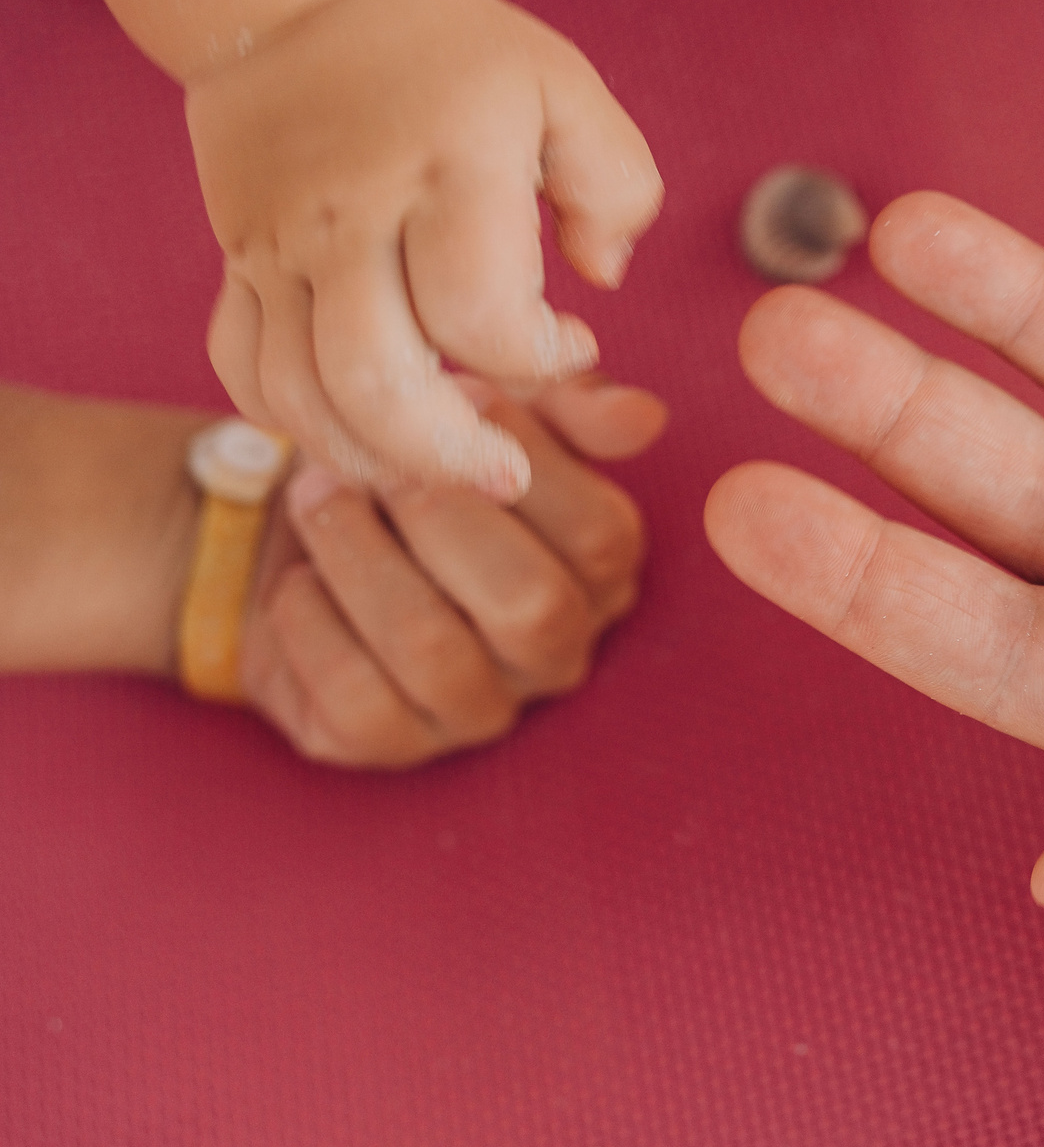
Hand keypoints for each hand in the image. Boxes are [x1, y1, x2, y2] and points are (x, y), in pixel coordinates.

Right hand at [187, 0, 661, 500]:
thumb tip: (605, 278)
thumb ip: (616, 182)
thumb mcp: (565, 85)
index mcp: (447, 170)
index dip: (541, 361)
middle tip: (508, 472)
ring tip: (438, 469)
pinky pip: (243, 369)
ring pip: (300, 393)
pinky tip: (359, 430)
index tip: (576, 344)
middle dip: (450, 454)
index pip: (481, 316)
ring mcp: (281, 246)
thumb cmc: (453, 53)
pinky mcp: (238, 262)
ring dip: (374, 456)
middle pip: (376, 381)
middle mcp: (351, 217)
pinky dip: (295, 420)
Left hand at [236, 373, 662, 767]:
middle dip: (438, 518)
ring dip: (356, 554)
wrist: (297, 539)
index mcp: (600, 575)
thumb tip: (643, 416)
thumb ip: (565, 405)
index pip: (600, 536)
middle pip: (531, 605)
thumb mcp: (486, 420)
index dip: (523, 462)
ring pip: (430, 648)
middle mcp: (556, 653)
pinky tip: (299, 580)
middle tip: (372, 464)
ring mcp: (480, 709)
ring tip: (315, 497)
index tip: (451, 402)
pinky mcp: (393, 745)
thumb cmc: (411, 471)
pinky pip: (354, 696)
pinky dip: (309, 621)